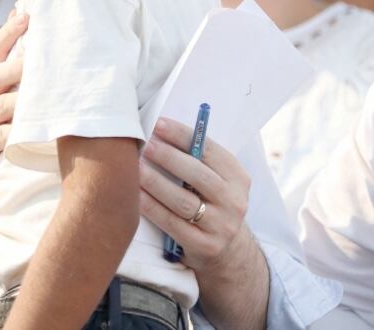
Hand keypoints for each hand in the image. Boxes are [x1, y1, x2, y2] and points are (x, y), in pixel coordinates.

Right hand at [0, 11, 27, 207]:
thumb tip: (27, 34)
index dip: (9, 31)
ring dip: (24, 99)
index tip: (27, 14)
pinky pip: (3, 137)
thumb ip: (6, 70)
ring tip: (47, 92)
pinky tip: (36, 130)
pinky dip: (19, 133)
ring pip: (3, 105)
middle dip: (20, 63)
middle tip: (44, 53)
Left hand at [138, 117, 251, 272]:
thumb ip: (196, 157)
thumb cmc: (209, 201)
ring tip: (136, 167)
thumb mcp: (215, 179)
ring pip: (183, 200)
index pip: (210, 150)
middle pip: (197, 174)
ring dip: (156, 182)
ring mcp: (221, 226)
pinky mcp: (204, 246)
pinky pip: (172, 223)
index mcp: (238, 177)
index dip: (182, 135)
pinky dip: (151, 207)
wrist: (226, 249)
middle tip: (146, 144)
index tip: (158, 124)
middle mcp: (234, 201)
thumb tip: (159, 129)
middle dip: (169, 157)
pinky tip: (135, 195)